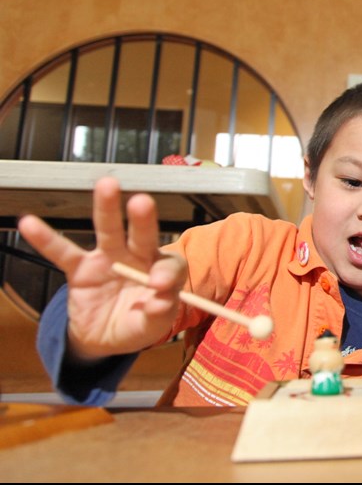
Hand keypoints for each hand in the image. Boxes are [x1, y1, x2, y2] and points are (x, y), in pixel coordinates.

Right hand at [17, 177, 186, 359]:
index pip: (171, 265)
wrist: (106, 337)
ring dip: (107, 209)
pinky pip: (63, 252)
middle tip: (142, 202)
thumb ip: (159, 313)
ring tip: (107, 185)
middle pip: (143, 235)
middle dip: (143, 219)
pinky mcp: (80, 269)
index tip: (160, 286)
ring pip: (108, 231)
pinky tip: (30, 223)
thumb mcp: (154, 326)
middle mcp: (139, 257)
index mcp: (163, 271)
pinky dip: (46, 239)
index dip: (167, 273)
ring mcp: (108, 259)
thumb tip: (162, 300)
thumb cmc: (138, 324)